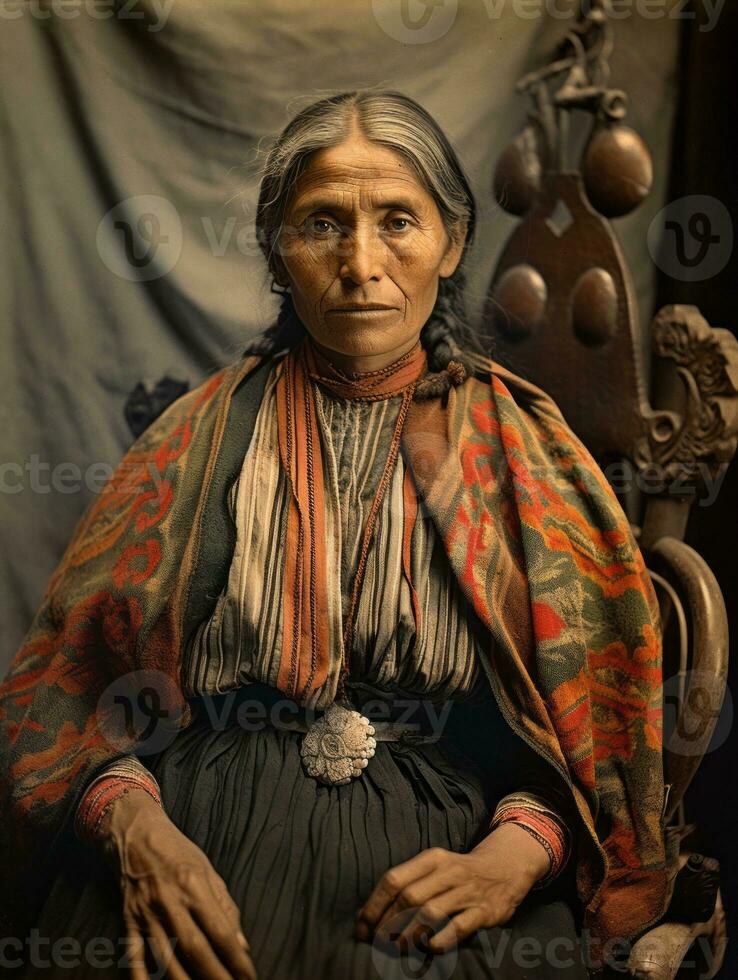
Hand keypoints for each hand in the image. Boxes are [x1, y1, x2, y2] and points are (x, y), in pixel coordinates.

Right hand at [96, 788, 256, 979]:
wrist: (137, 834)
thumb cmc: (179, 852)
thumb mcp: (209, 872)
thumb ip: (226, 908)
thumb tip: (242, 946)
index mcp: (196, 887)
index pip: (221, 931)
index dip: (237, 959)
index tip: (250, 977)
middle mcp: (171, 902)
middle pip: (195, 949)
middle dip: (216, 977)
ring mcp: (147, 913)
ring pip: (166, 958)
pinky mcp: (129, 921)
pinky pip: (133, 956)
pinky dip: (140, 979)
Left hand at [355, 823, 549, 952]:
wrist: (506, 867)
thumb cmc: (459, 872)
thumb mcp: (435, 868)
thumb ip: (407, 885)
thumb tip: (369, 915)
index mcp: (431, 859)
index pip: (394, 879)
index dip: (374, 905)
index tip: (362, 927)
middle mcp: (448, 872)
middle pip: (409, 897)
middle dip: (388, 924)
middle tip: (377, 944)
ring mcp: (467, 891)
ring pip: (430, 912)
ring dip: (409, 934)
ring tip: (397, 950)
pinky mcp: (484, 911)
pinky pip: (459, 927)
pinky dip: (441, 940)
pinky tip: (430, 949)